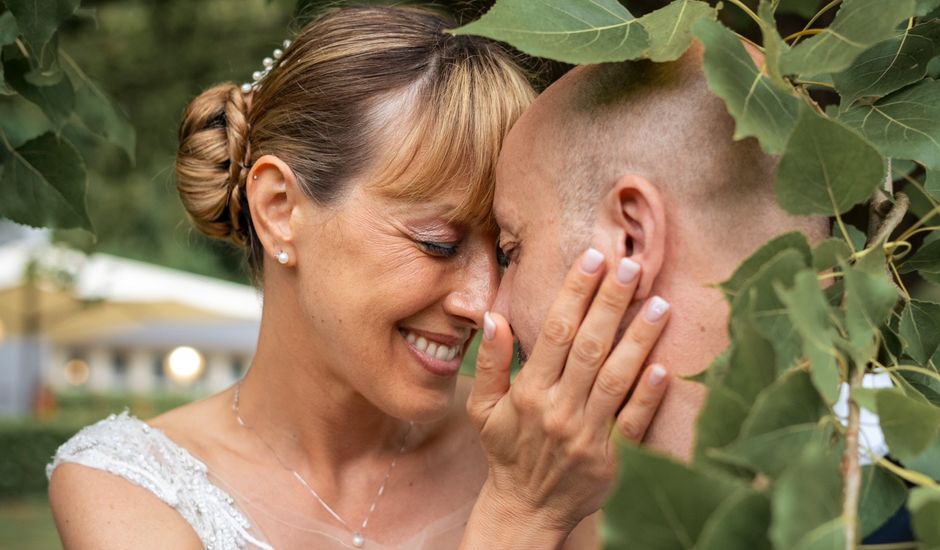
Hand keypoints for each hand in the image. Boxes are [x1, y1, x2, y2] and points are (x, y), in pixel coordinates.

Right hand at [467, 249, 670, 538]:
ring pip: (616, 378)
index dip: (576, 291)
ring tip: (658, 303)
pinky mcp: (613, 458)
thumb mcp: (484, 408)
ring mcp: (587, 435)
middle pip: (589, 346)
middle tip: (632, 264)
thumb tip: (494, 316)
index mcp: (530, 391)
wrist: (527, 508)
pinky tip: (663, 366)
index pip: (556, 331)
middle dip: (611, 302)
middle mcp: (559, 409)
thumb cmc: (507, 451)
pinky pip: (633, 422)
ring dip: (638, 340)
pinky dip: (648, 395)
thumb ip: (491, 362)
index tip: (593, 258)